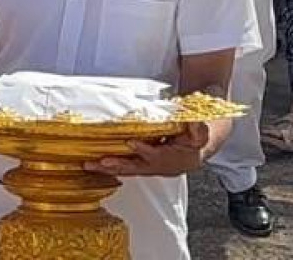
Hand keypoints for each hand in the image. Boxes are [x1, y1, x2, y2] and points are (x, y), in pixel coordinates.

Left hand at [92, 122, 208, 178]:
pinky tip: (97, 166)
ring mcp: (151, 168)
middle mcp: (160, 166)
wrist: (197, 151)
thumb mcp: (201, 132)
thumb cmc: (197, 139)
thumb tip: (194, 122)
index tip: (131, 143)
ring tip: (91, 165)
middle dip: (119, 164)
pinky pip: (126, 169)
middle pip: (137, 167)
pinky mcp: (143, 167)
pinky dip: (112, 169)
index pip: (158, 155)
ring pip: (128, 170)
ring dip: (109, 168)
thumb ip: (198, 128)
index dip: (145, 150)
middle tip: (103, 161)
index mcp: (175, 158)